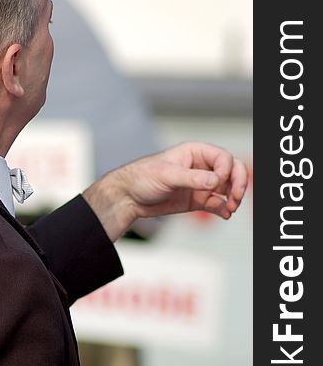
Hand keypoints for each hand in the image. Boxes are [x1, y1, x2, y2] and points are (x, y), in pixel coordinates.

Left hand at [83, 142, 248, 241]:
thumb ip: (192, 178)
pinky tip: (225, 214)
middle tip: (235, 197)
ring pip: (228, 188)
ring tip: (230, 208)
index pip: (223, 157)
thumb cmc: (142, 177)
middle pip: (231, 171)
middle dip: (238, 183)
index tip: (217, 183)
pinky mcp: (197, 200)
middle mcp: (201, 167)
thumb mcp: (166, 175)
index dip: (226, 170)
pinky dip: (224, 209)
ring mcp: (201, 184)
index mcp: (195, 152)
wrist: (128, 197)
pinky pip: (218, 204)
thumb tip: (215, 181)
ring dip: (233, 198)